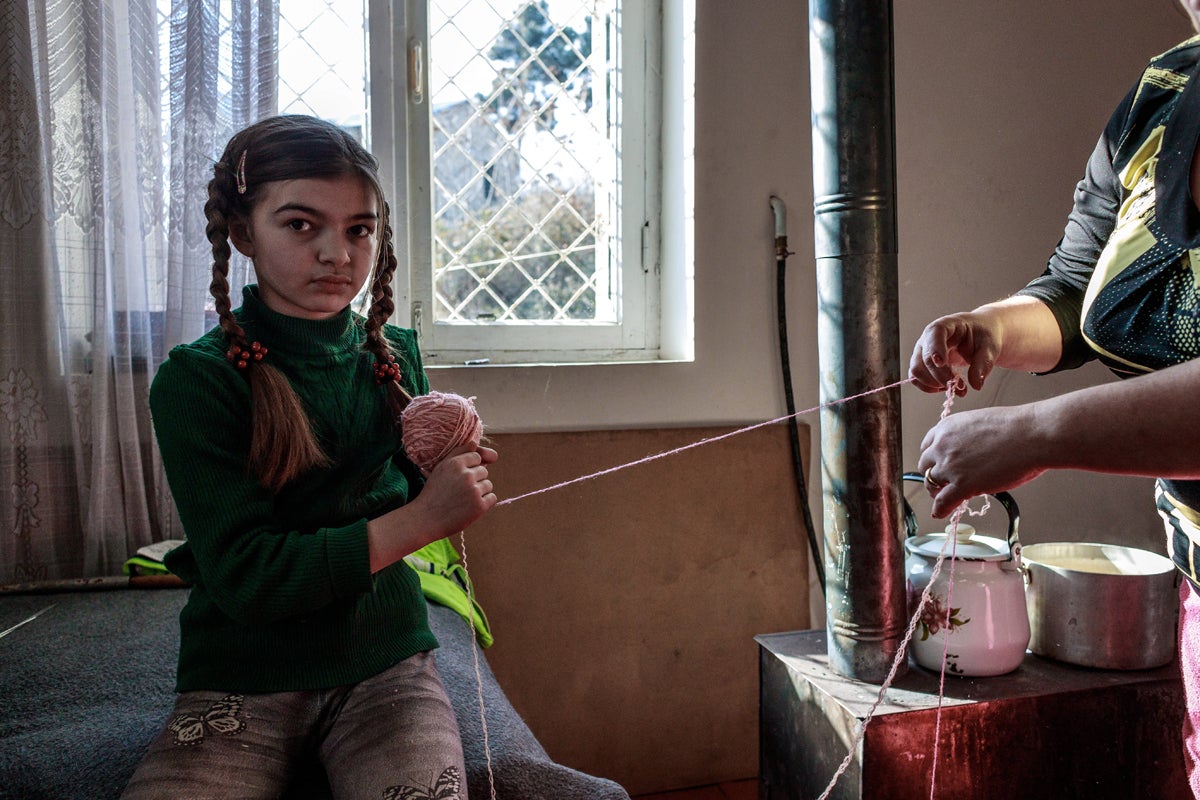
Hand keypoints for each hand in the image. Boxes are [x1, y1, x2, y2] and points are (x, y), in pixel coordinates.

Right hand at [414, 446, 498, 537]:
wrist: (426, 519)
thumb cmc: (434, 493)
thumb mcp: (441, 468)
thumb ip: (458, 453)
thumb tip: (475, 442)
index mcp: (455, 463)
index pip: (476, 457)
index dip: (469, 468)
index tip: (459, 478)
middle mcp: (466, 475)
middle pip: (484, 471)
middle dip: (475, 480)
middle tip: (459, 491)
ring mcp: (473, 491)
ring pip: (488, 485)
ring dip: (480, 492)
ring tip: (463, 500)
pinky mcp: (479, 506)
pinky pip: (492, 498)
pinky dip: (484, 503)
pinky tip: (469, 507)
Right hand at [909, 312, 1001, 394]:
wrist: (979, 337)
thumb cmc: (983, 336)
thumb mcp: (990, 347)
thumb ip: (984, 364)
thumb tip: (976, 385)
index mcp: (946, 325)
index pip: (934, 334)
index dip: (935, 348)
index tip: (942, 364)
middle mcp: (928, 338)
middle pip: (925, 358)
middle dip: (941, 376)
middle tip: (961, 387)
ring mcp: (922, 351)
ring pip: (917, 370)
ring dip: (934, 384)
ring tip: (954, 387)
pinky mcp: (922, 364)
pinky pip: (916, 378)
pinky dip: (929, 387)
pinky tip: (944, 387)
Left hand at [917, 405, 1044, 517]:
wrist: (1032, 436)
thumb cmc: (1016, 428)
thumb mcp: (979, 423)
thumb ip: (966, 437)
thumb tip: (968, 450)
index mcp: (947, 428)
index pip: (928, 446)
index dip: (933, 458)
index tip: (937, 465)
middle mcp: (943, 446)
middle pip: (926, 465)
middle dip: (933, 474)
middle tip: (941, 482)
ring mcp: (951, 466)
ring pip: (931, 483)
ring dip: (936, 492)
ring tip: (942, 497)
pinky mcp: (962, 485)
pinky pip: (943, 502)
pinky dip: (939, 509)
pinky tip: (940, 513)